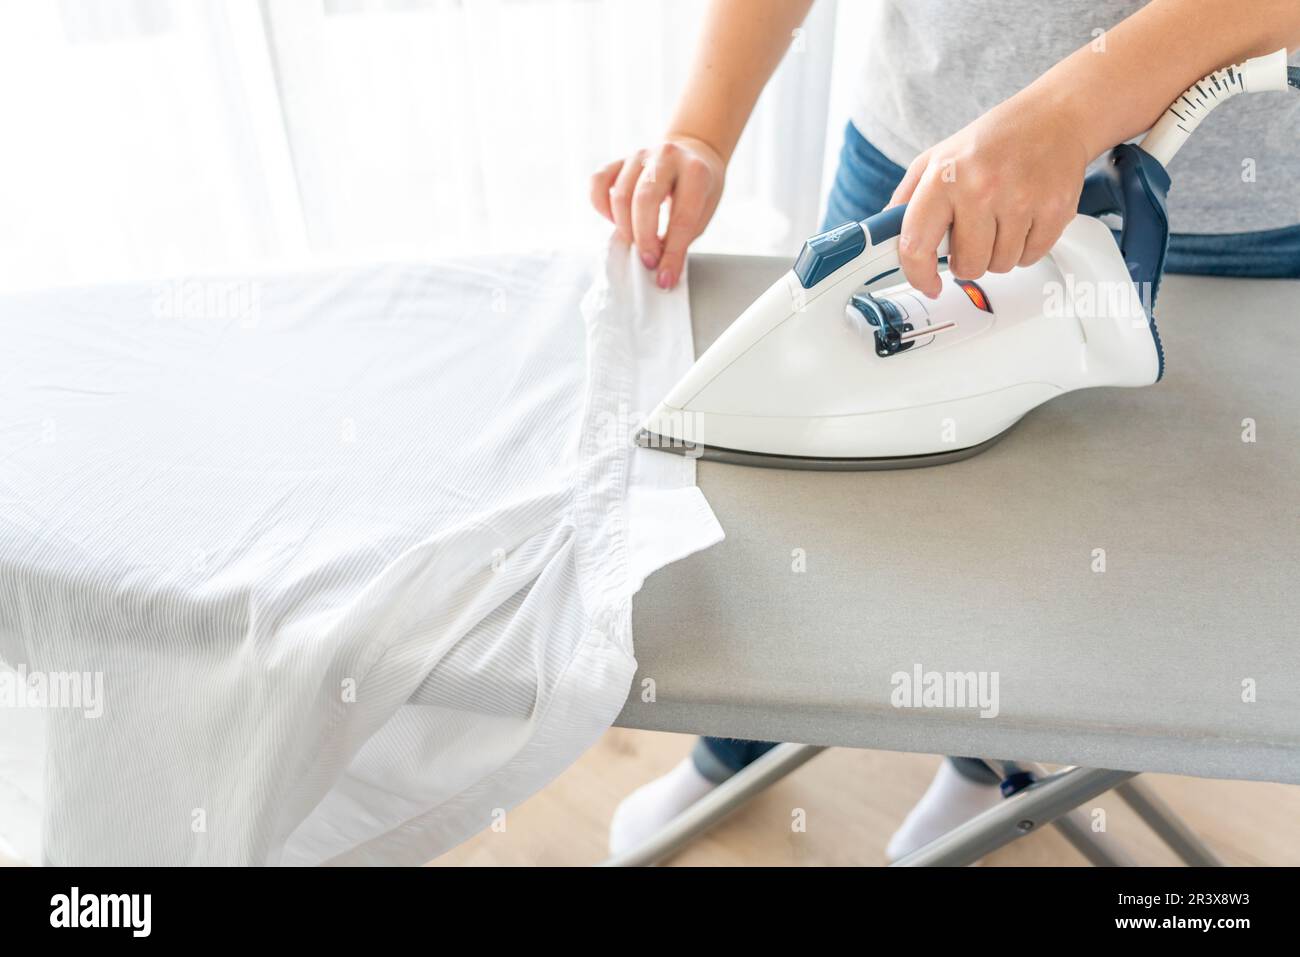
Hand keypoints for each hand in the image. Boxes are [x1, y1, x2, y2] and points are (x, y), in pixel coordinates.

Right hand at [590, 135, 725, 289]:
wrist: (691, 152)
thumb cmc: (698, 189)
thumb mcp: (702, 213)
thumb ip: (680, 238)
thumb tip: (660, 271)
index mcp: (696, 171)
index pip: (682, 217)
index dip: (672, 252)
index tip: (665, 277)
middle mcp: (666, 156)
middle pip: (644, 200)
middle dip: (644, 238)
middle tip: (647, 261)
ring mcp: (640, 155)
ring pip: (619, 195)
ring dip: (624, 228)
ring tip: (635, 243)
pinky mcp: (619, 160)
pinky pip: (598, 183)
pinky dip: (602, 208)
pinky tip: (615, 220)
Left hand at [887, 95, 1091, 297]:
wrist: (1054, 117)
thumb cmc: (993, 140)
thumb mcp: (936, 158)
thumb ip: (906, 200)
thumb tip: (886, 237)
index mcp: (944, 176)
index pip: (916, 246)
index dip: (918, 275)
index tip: (926, 283)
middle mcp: (981, 188)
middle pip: (967, 266)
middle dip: (967, 259)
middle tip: (972, 234)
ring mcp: (1021, 200)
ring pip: (1000, 265)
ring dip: (997, 253)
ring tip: (1000, 219)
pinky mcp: (1055, 210)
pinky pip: (1030, 257)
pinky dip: (1025, 247)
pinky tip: (1023, 218)